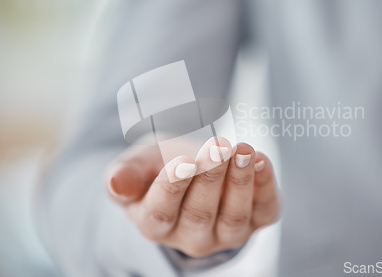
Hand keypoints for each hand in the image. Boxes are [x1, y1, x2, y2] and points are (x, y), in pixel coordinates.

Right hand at [105, 137, 280, 256]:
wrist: (193, 164)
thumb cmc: (160, 166)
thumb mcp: (138, 165)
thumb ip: (125, 175)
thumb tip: (116, 183)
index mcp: (155, 223)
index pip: (161, 212)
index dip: (172, 187)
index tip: (183, 161)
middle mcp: (191, 236)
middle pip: (200, 213)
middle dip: (210, 177)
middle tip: (217, 146)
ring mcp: (226, 232)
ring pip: (233, 217)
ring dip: (240, 182)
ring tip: (242, 151)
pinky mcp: (256, 219)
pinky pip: (264, 210)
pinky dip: (265, 186)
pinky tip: (260, 159)